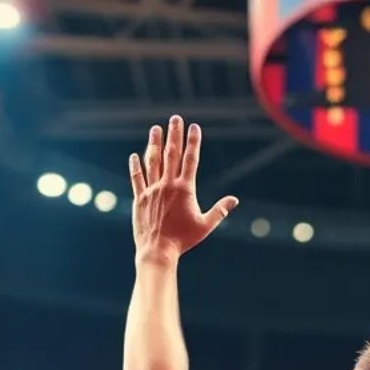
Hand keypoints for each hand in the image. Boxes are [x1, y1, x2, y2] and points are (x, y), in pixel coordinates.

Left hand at [129, 115, 237, 264]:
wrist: (157, 251)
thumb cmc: (183, 240)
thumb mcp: (206, 226)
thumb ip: (220, 210)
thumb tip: (234, 200)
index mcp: (185, 189)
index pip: (191, 159)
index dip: (193, 142)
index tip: (194, 127)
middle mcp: (167, 185)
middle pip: (172, 154)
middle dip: (174, 135)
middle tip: (175, 118)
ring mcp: (151, 190)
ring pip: (152, 161)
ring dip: (154, 143)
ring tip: (155, 129)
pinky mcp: (139, 198)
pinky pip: (137, 178)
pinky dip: (136, 166)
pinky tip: (134, 156)